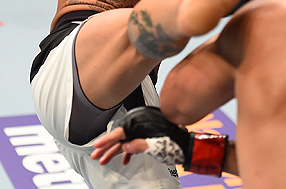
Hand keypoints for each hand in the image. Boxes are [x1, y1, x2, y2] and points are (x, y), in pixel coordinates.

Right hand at [92, 106, 227, 176]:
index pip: (120, 131)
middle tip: (95, 156)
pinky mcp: (146, 136)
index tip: (96, 146)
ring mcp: (143, 130)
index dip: (107, 140)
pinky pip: (133, 143)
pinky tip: (123, 161)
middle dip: (107, 147)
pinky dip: (128, 152)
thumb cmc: (176, 144)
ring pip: (125, 140)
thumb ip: (139, 146)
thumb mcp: (157, 146)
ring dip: (114, 151)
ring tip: (103, 160)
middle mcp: (140, 124)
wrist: (189, 146)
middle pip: (120, 136)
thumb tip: (124, 147)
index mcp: (142, 123)